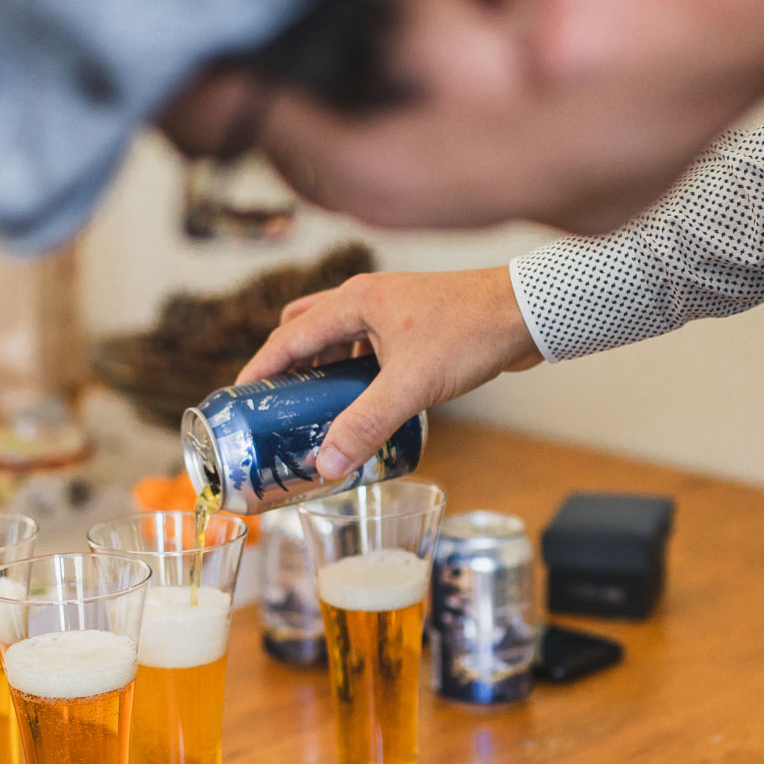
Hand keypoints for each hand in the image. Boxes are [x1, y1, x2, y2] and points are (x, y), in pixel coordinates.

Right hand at [235, 266, 541, 480]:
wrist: (527, 313)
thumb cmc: (470, 336)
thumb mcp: (411, 386)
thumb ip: (366, 425)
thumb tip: (326, 465)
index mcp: (355, 301)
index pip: (288, 335)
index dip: (259, 368)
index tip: (236, 397)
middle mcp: (367, 298)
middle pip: (307, 329)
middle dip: (287, 365)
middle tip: (275, 405)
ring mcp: (391, 309)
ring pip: (339, 338)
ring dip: (323, 368)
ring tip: (314, 409)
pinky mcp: (414, 325)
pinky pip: (367, 347)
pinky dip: (354, 371)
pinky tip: (363, 402)